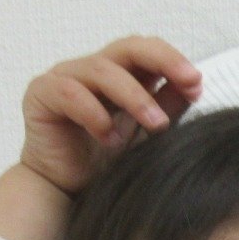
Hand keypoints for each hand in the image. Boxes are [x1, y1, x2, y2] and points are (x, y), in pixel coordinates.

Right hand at [19, 35, 202, 196]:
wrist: (66, 192)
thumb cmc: (103, 160)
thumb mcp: (145, 134)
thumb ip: (166, 108)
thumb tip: (193, 85)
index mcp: (120, 74)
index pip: (147, 51)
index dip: (173, 60)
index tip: (197, 83)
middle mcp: (92, 70)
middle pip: (127, 47)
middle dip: (162, 61)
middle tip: (189, 82)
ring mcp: (65, 78)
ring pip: (101, 70)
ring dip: (134, 96)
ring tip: (156, 125)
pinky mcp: (41, 94)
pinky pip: (69, 93)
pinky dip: (93, 114)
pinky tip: (110, 138)